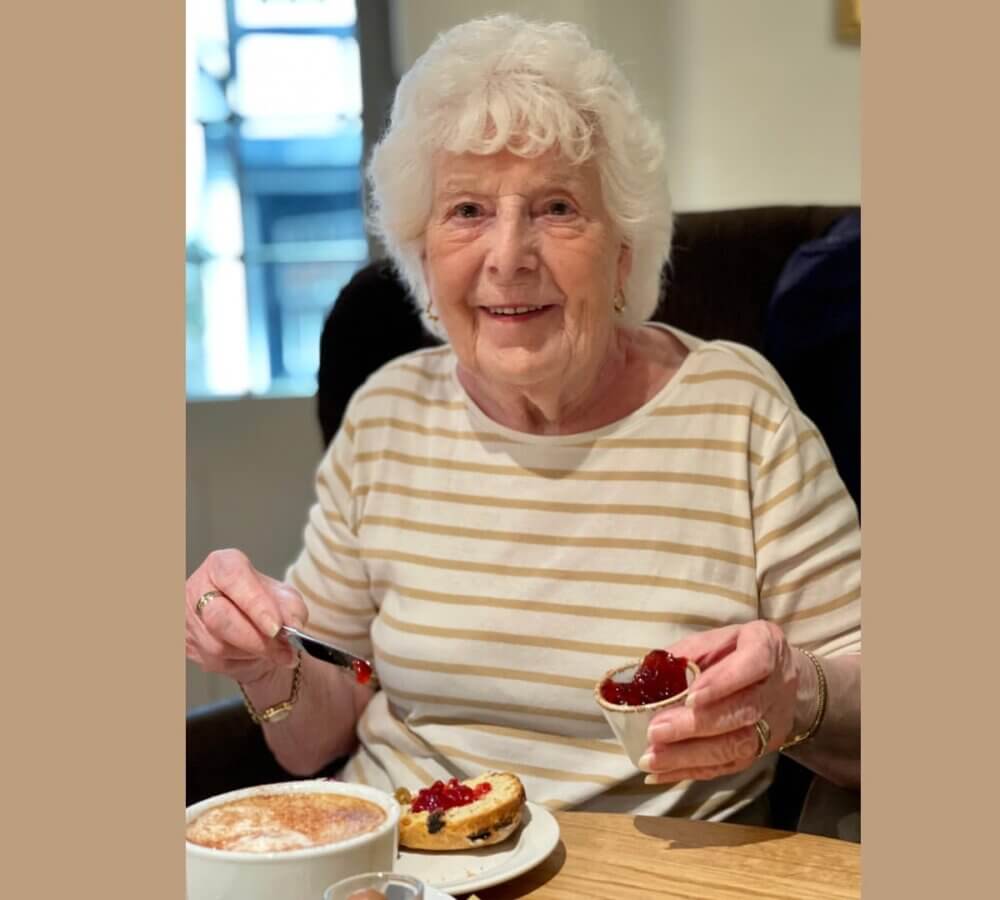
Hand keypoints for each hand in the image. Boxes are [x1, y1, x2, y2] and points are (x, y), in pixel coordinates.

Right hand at [186, 549, 308, 684]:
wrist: (250, 627)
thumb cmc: (265, 605)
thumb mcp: (285, 597)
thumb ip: (291, 608)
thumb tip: (292, 626)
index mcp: (221, 565)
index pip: (233, 579)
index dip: (255, 604)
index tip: (276, 626)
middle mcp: (197, 588)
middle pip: (219, 617)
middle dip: (256, 639)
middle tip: (283, 649)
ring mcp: (187, 619)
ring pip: (217, 646)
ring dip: (253, 654)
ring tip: (278, 653)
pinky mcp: (186, 646)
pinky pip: (216, 663)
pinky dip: (243, 664)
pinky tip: (257, 657)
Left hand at [639, 620, 801, 782]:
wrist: (787, 679)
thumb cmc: (739, 652)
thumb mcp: (716, 638)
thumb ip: (687, 652)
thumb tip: (646, 672)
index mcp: (766, 647)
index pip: (752, 665)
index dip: (722, 683)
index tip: (689, 698)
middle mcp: (775, 688)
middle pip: (741, 713)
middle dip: (695, 726)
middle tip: (655, 732)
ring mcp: (772, 723)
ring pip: (736, 746)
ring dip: (689, 756)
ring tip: (652, 758)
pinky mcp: (761, 750)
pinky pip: (727, 766)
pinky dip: (691, 772)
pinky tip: (660, 774)